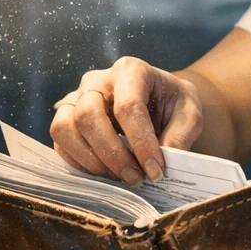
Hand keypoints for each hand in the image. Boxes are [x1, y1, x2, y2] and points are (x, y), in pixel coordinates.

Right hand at [50, 57, 202, 185]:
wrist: (160, 100)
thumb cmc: (173, 104)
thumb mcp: (190, 115)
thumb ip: (180, 136)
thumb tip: (163, 162)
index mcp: (131, 70)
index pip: (128, 106)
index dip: (140, 143)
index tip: (155, 171)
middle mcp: (98, 80)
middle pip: (88, 115)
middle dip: (113, 154)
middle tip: (136, 178)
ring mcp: (77, 97)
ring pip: (65, 128)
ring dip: (92, 161)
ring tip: (120, 178)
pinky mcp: (66, 117)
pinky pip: (60, 143)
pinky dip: (79, 164)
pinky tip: (105, 174)